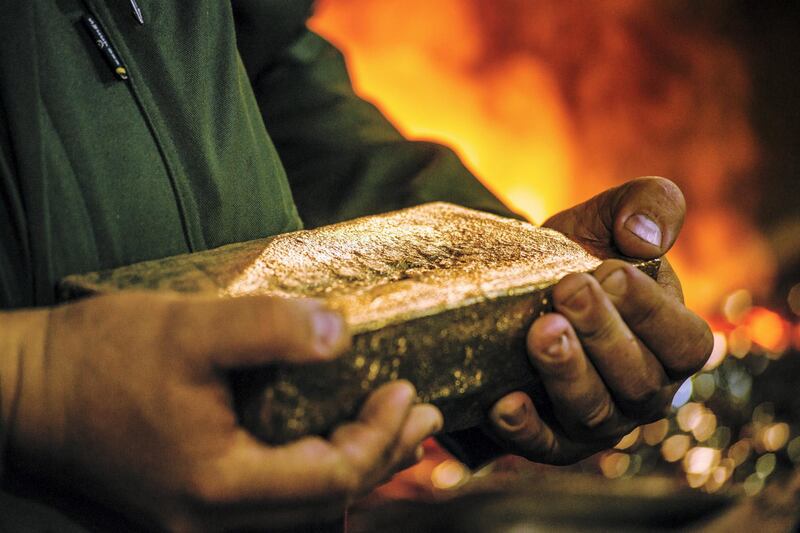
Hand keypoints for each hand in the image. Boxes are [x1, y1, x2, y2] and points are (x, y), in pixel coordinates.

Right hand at [6, 293, 441, 530]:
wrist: (31, 390)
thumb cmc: (101, 358)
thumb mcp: (190, 329)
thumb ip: (269, 329)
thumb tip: (342, 334)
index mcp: (220, 486)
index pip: (332, 479)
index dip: (380, 436)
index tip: (405, 388)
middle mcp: (214, 520)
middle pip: (326, 503)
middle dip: (383, 457)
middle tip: (424, 416)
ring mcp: (202, 519)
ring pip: (303, 508)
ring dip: (355, 466)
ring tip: (395, 428)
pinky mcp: (194, 502)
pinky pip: (275, 500)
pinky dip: (315, 469)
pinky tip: (330, 437)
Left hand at [488, 177, 712, 463]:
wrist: (517, 289)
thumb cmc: (576, 256)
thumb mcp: (608, 218)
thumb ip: (648, 205)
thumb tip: (645, 236)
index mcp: (672, 343)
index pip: (685, 343)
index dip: (653, 312)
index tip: (611, 272)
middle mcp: (644, 391)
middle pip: (638, 381)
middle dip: (603, 334)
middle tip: (567, 290)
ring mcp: (599, 421)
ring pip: (595, 414)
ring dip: (568, 374)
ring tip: (541, 333)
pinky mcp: (551, 439)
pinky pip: (544, 446)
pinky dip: (526, 428)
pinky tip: (504, 402)